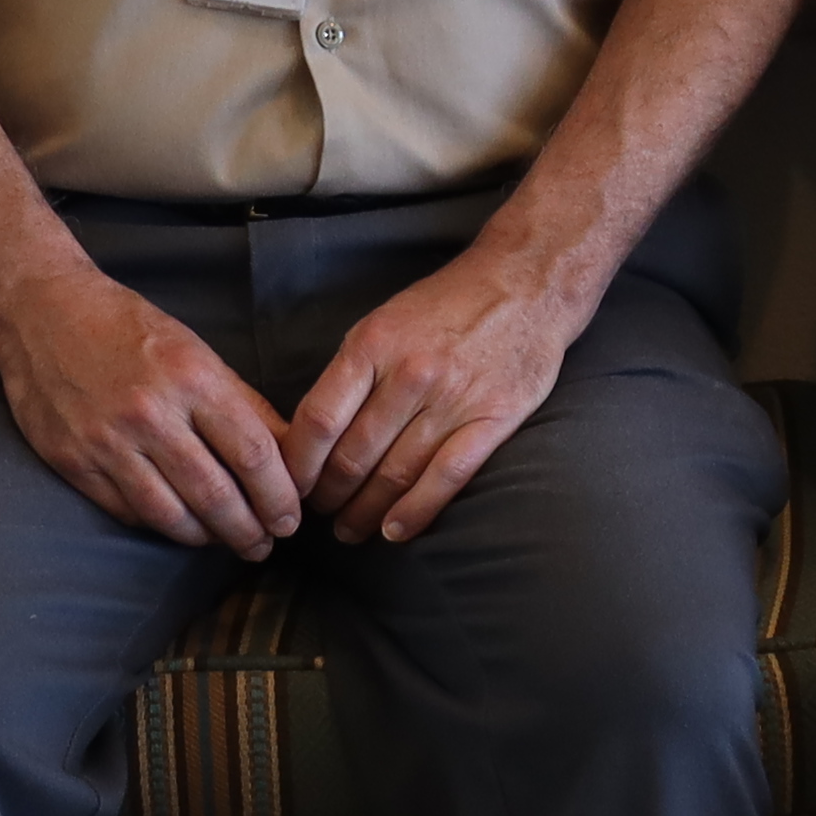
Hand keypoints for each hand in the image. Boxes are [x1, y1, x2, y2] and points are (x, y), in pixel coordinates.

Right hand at [0, 260, 306, 555]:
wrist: (41, 314)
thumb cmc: (127, 329)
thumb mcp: (195, 350)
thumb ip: (242, 403)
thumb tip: (288, 453)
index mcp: (191, 379)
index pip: (252, 453)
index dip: (279, 495)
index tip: (290, 517)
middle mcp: (150, 414)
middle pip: (215, 494)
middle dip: (249, 530)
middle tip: (264, 546)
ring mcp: (107, 442)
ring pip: (171, 514)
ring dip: (207, 538)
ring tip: (227, 543)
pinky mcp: (74, 462)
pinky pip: (128, 511)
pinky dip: (161, 526)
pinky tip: (180, 526)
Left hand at [287, 231, 608, 543]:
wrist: (526, 284)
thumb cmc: (447, 304)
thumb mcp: (384, 321)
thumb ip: (352, 371)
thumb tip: (315, 430)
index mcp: (374, 345)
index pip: (320, 420)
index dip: (299, 464)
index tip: (289, 484)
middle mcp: (411, 374)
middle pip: (353, 455)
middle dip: (328, 495)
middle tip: (318, 514)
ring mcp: (454, 399)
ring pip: (395, 474)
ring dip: (365, 511)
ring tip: (350, 530)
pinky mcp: (493, 419)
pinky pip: (447, 477)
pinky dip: (416, 511)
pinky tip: (394, 531)